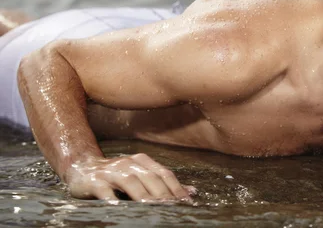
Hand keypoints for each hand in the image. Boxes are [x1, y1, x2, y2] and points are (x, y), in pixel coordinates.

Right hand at [64, 153, 195, 201]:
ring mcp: (112, 171)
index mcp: (143, 161)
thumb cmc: (117, 174)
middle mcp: (129, 163)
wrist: (82, 166)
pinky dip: (113, 200)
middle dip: (164, 195)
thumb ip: (164, 183)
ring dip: (144, 196)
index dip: (176, 188)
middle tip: (173, 209)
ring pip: (132, 183)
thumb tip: (191, 191)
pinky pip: (105, 191)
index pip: (164, 174)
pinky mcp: (95, 180)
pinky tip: (120, 208)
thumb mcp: (141, 174)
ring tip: (155, 209)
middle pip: (151, 179)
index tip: (186, 202)